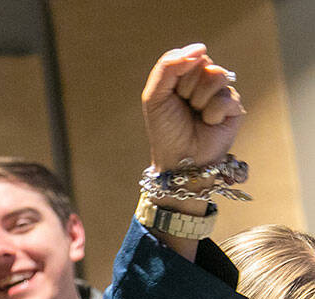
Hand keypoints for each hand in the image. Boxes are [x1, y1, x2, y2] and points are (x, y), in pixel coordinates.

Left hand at [142, 44, 244, 171]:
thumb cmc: (165, 129)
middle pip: (203, 64)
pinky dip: (212, 113)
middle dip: (187, 89)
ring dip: (199, 100)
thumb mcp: (155, 96)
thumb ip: (168, 67)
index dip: (177, 76)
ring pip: (216, 76)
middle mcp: (204, 80)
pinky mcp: (235, 106)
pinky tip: (209, 123)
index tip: (172, 96)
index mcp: (185, 76)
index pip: (188, 56)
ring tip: (196, 115)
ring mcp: (221, 92)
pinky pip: (226, 97)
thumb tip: (200, 48)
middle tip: (184, 108)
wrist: (179, 159)